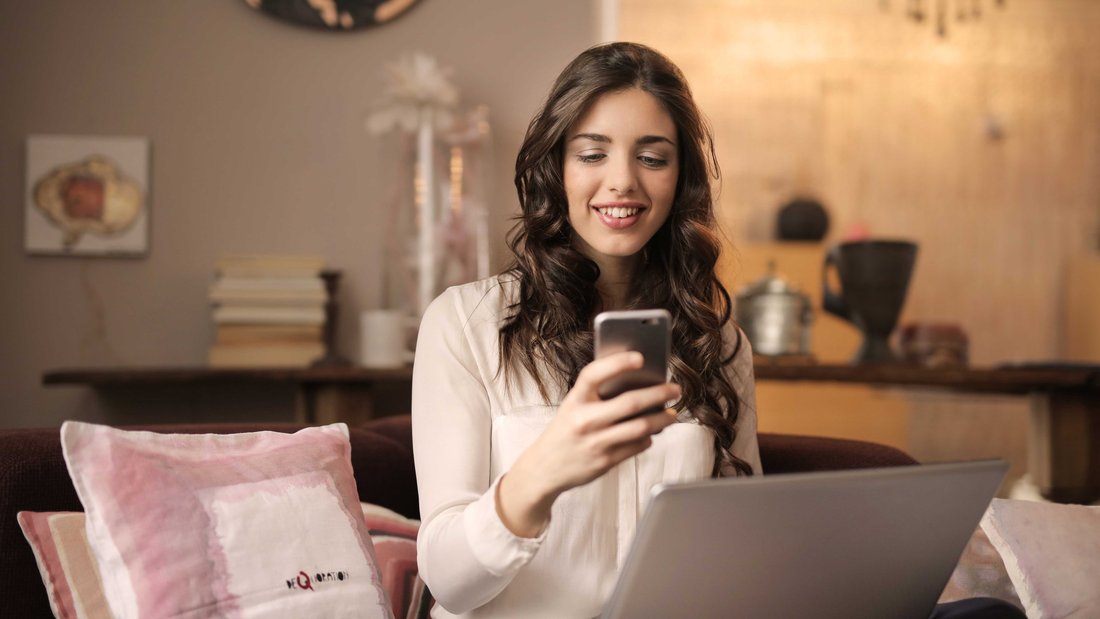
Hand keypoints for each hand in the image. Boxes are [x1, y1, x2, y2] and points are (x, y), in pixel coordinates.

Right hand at [496, 351, 679, 536]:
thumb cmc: (564, 432)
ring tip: (672, 414)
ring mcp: (595, 442)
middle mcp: (584, 420)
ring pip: (640, 427)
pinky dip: (648, 438)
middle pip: (629, 403)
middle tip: (675, 389)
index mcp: (575, 400)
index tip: (640, 357)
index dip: (618, 363)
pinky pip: (637, 446)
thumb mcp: (572, 407)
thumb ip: (597, 395)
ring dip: (662, 419)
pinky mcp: (605, 461)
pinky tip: (651, 433)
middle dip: (658, 394)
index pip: (595, 374)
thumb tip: (637, 383)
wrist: (545, 468)